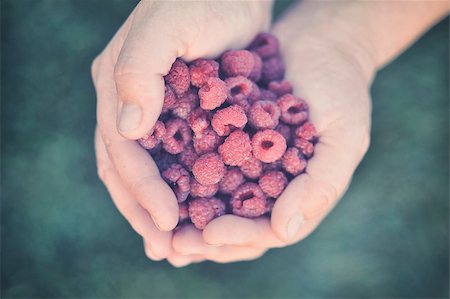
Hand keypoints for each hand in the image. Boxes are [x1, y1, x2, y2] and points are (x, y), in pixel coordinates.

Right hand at [91, 0, 272, 259]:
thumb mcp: (167, 25)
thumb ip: (138, 71)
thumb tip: (127, 129)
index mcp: (118, 84)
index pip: (122, 149)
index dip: (141, 189)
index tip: (167, 221)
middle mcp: (130, 100)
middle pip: (128, 168)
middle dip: (144, 210)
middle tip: (166, 249)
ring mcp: (155, 108)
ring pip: (149, 170)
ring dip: (157, 208)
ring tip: (172, 244)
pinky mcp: (183, 113)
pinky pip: (175, 159)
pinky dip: (180, 190)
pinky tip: (190, 212)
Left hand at [165, 3, 373, 265]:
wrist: (321, 44)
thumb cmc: (340, 90)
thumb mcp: (344, 137)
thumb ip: (320, 185)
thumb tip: (284, 233)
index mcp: (297, 195)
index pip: (266, 230)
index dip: (238, 236)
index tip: (208, 234)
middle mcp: (268, 185)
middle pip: (234, 223)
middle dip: (203, 237)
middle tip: (171, 244)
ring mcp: (246, 163)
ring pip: (212, 199)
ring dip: (185, 215)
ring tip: (156, 221)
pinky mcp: (226, 137)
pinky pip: (201, 160)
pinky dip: (180, 173)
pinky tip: (156, 177)